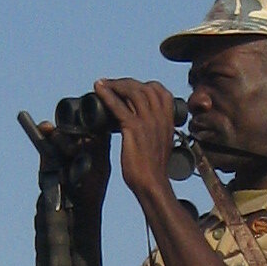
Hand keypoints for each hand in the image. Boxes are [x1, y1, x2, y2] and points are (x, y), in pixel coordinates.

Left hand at [94, 77, 181, 209]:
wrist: (152, 183)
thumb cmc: (153, 169)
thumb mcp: (160, 144)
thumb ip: (154, 132)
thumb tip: (142, 127)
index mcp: (167, 120)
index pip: (160, 91)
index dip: (144, 85)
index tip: (129, 87)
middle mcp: (160, 117)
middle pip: (144, 87)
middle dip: (125, 82)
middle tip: (110, 84)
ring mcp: (148, 122)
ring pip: (132, 92)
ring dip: (115, 85)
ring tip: (102, 84)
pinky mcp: (134, 129)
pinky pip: (119, 106)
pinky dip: (107, 95)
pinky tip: (98, 89)